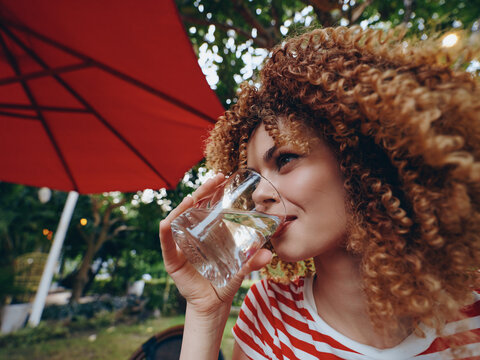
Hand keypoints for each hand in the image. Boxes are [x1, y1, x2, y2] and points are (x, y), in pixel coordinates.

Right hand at [159, 173, 271, 315]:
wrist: (213, 304)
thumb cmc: (225, 281)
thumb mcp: (240, 268)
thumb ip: (252, 260)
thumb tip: (269, 254)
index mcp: (207, 231)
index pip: (207, 204)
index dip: (212, 190)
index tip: (222, 177)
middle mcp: (192, 233)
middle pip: (193, 207)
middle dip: (201, 191)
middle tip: (213, 180)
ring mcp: (180, 244)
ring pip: (177, 219)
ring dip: (182, 207)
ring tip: (192, 198)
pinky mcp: (172, 258)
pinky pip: (166, 242)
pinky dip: (165, 231)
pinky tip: (168, 222)